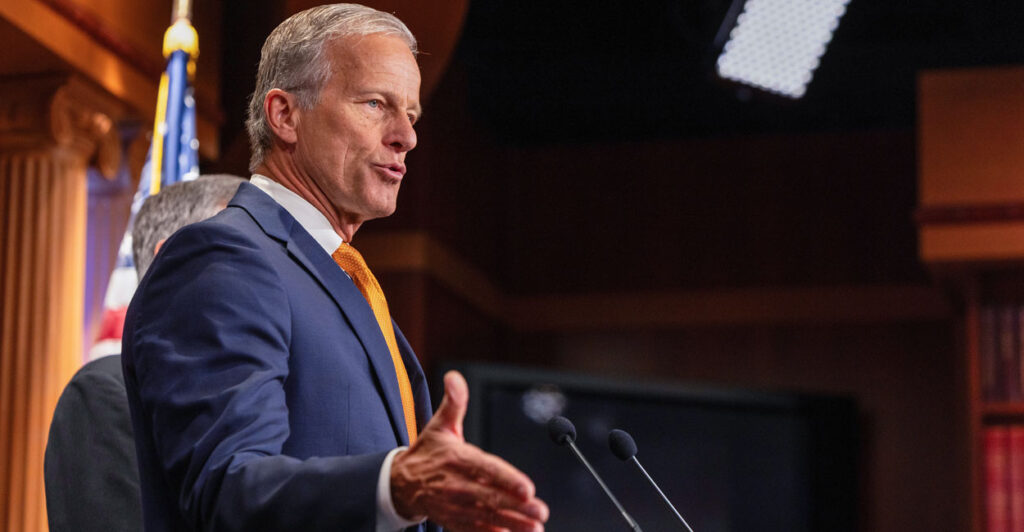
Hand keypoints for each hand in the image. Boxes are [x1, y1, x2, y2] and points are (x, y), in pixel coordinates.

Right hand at [391, 371, 548, 531]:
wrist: (401, 483)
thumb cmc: (428, 452)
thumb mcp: (440, 424)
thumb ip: (454, 402)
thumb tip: (455, 377)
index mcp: (458, 459)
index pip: (487, 469)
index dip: (507, 479)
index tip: (527, 488)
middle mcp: (458, 484)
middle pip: (492, 496)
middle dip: (517, 505)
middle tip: (540, 510)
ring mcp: (457, 505)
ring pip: (488, 516)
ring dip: (513, 523)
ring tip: (535, 526)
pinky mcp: (455, 521)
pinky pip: (476, 530)